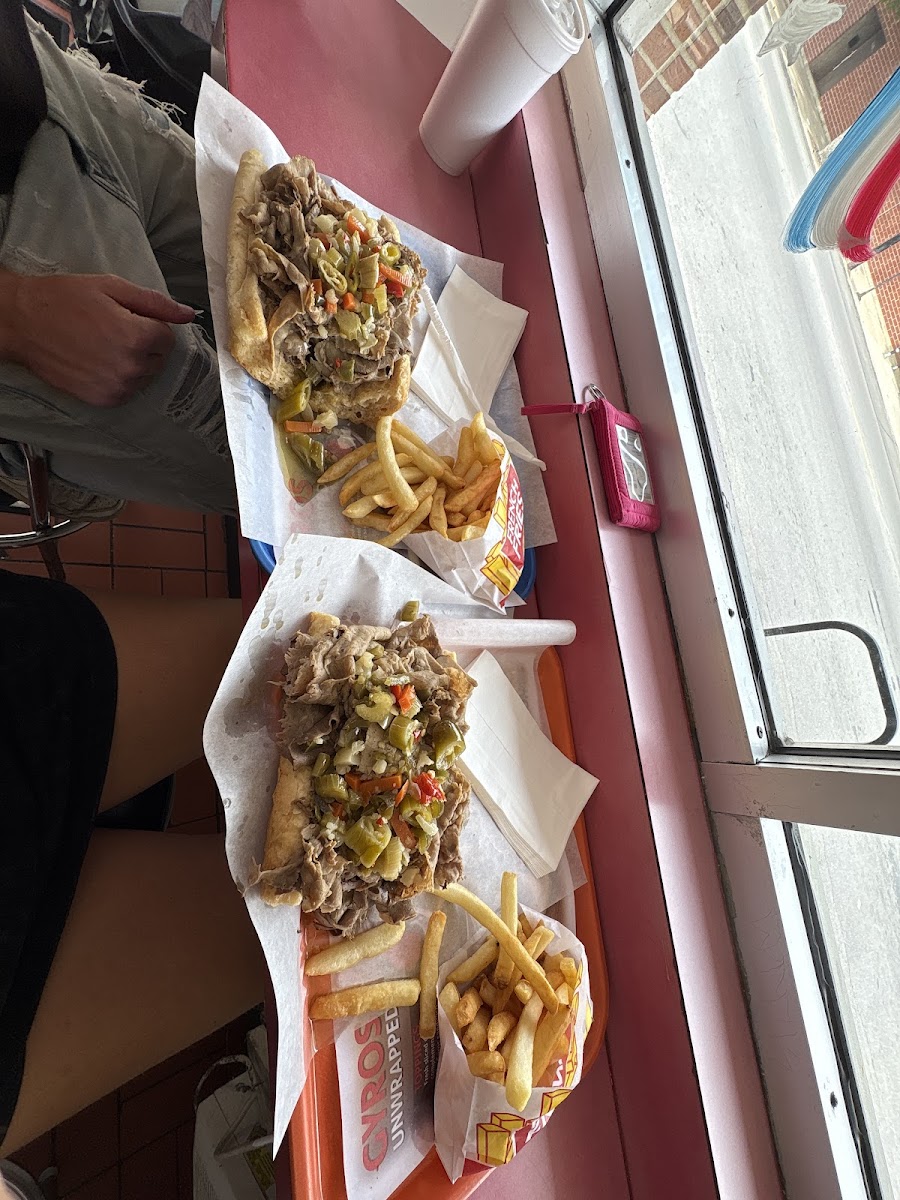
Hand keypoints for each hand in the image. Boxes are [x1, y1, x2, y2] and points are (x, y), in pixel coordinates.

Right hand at [0, 271, 196, 406]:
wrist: (22, 323)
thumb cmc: (64, 299)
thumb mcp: (112, 288)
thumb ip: (156, 303)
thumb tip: (188, 314)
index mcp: (138, 337)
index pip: (168, 337)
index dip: (149, 324)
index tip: (126, 316)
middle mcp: (131, 367)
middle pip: (159, 358)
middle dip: (144, 343)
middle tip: (112, 328)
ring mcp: (118, 388)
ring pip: (145, 375)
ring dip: (133, 362)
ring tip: (102, 344)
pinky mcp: (103, 400)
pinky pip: (128, 390)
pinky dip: (119, 378)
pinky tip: (97, 361)